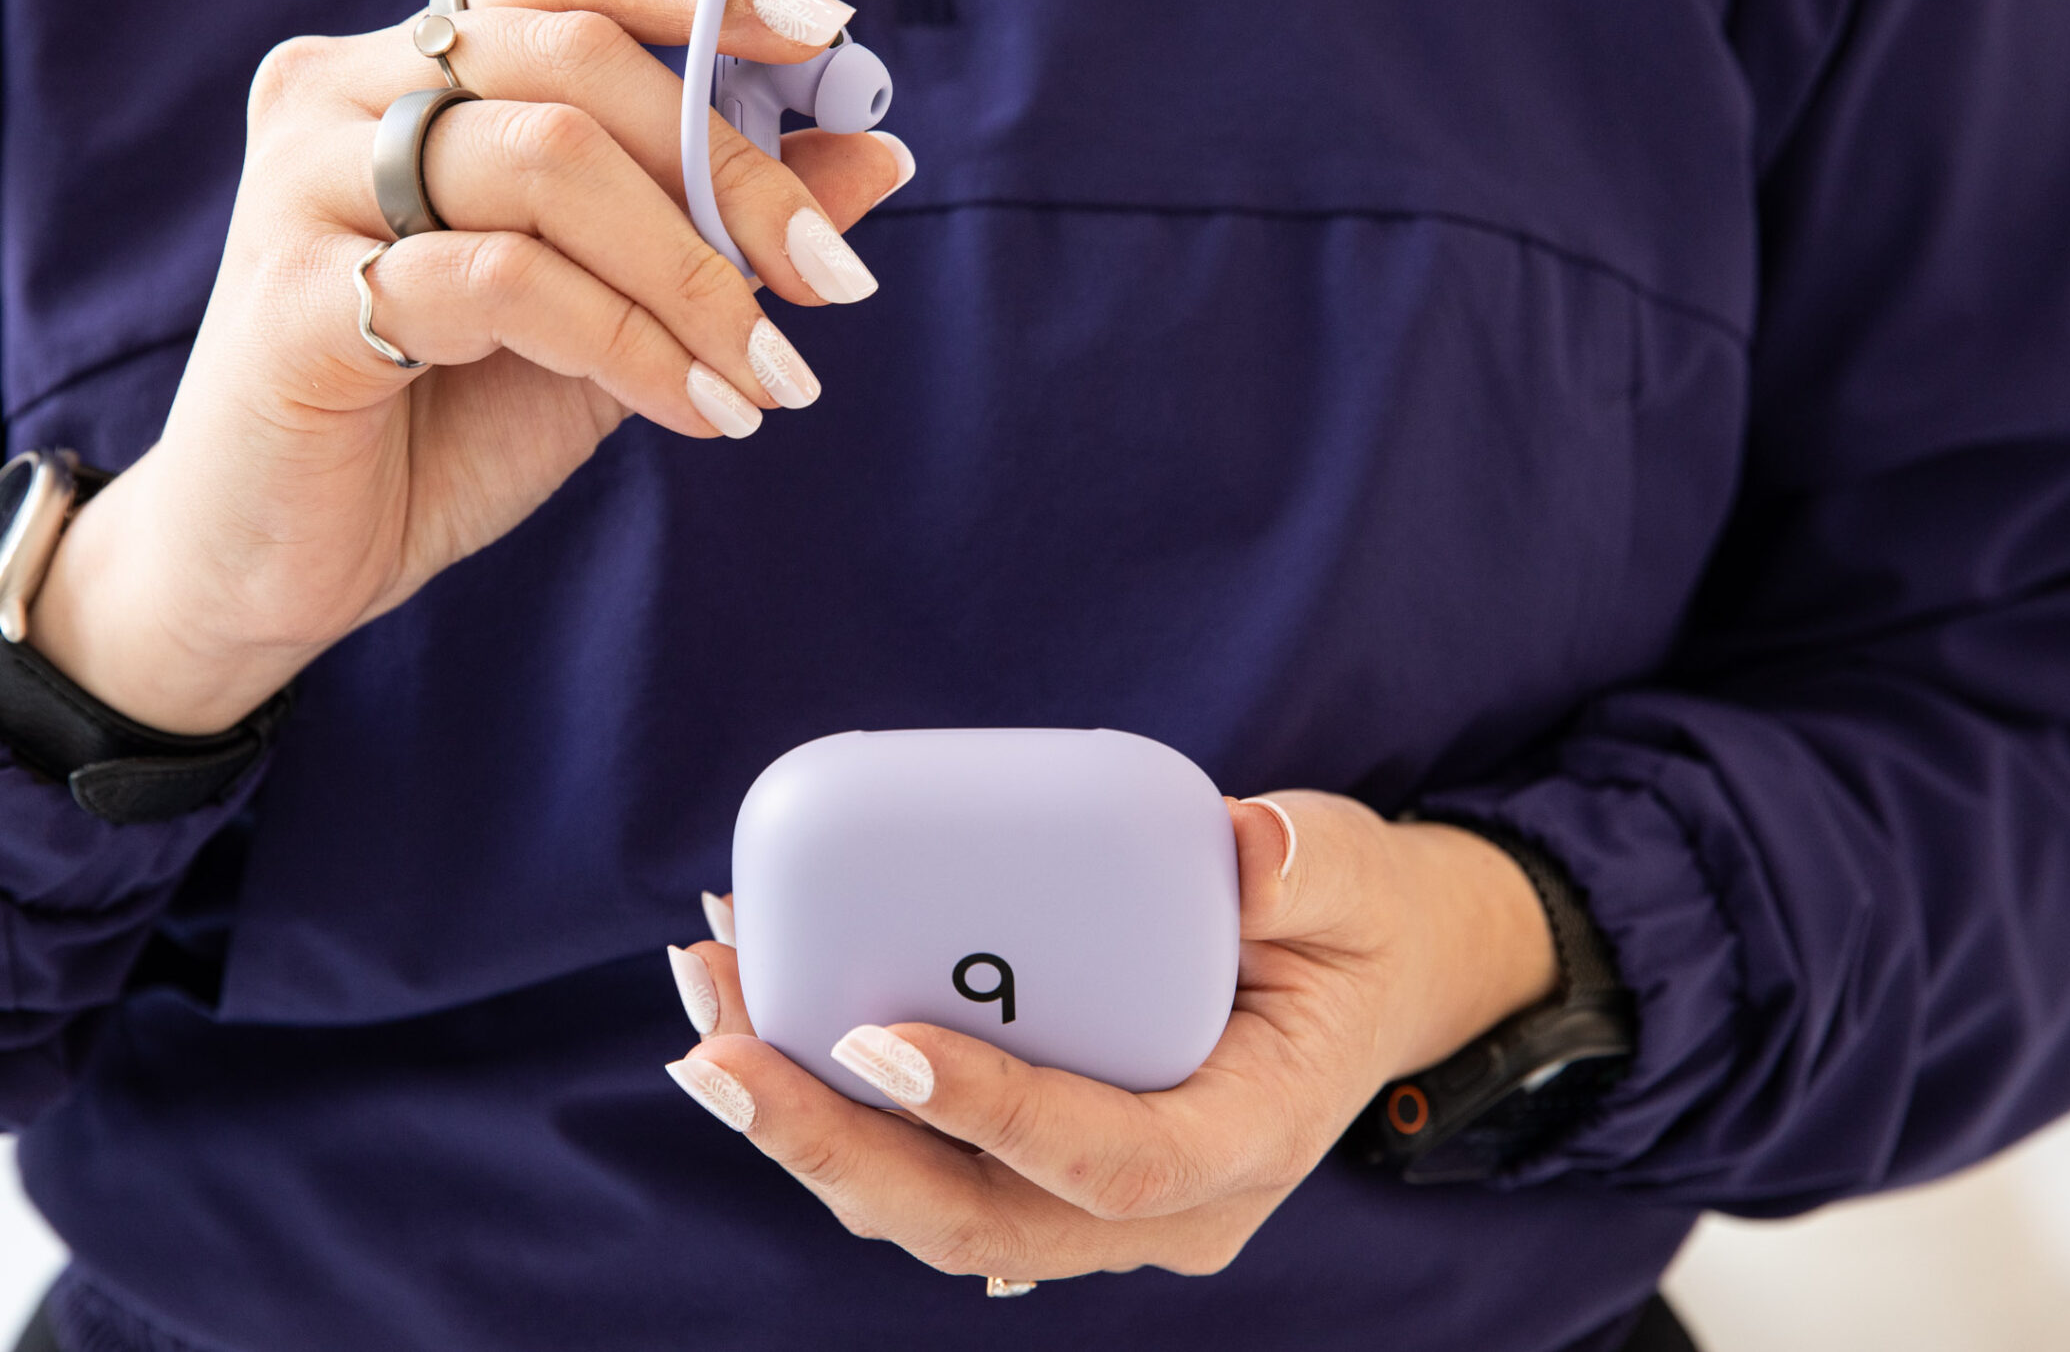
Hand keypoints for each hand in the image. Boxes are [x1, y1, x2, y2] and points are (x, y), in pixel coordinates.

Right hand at [22, 0, 910, 730]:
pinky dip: (626, 341)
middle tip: (834, 280)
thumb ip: (721, 226)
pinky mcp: (294, 291)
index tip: (830, 33)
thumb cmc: (443, 423)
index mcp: (419, 65)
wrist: (283, 563)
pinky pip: (502, 278)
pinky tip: (691, 410)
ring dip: (690, 275)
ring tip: (763, 377)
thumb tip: (881, 151)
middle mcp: (345, 87)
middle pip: (580, 67)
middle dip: (735, 177)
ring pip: (548, 160)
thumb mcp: (617, 312)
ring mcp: (304, 179)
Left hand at [663, 792, 1556, 1283]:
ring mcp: (1081, 1204)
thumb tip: (1249, 853)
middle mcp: (1155, 1209)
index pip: (1106, 1161)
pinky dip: (825, 1086)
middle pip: (971, 1216)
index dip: (990, 1112)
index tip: (880, 1038)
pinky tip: (755, 992)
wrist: (1344, 985)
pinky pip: (913, 1152)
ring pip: (920, 1201)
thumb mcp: (1359, 881)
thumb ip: (1314, 866)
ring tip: (710, 1002)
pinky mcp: (1026, 1164)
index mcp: (1243, 1144)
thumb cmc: (1344, 928)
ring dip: (801, 1118)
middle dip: (830, 1142)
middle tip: (720, 1046)